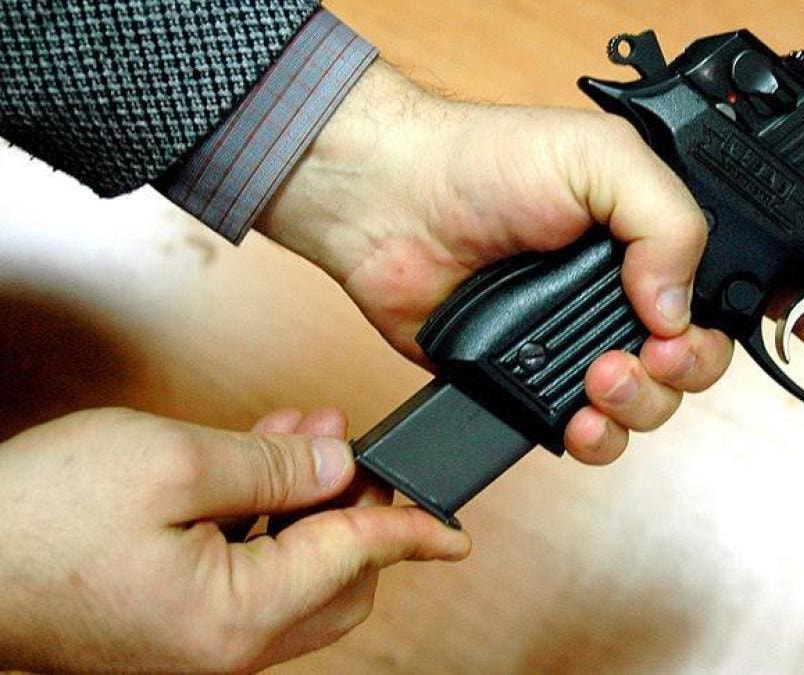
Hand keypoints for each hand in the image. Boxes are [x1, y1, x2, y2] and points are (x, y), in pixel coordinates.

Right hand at [0, 407, 468, 671]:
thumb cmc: (34, 520)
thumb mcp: (172, 464)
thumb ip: (274, 466)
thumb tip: (341, 467)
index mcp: (236, 617)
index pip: (358, 562)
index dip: (412, 530)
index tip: (454, 526)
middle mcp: (223, 648)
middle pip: (338, 581)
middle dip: (356, 507)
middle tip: (348, 445)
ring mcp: (195, 644)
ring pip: (294, 577)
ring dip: (310, 507)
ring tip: (299, 437)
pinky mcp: (170, 628)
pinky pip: (248, 579)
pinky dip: (265, 525)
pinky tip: (254, 469)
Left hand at [258, 61, 803, 463]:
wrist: (390, 208)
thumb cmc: (487, 163)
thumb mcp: (602, 161)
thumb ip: (668, 223)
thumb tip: (679, 309)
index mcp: (660, 236)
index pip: (753, 282)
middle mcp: (632, 292)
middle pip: (708, 359)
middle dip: (693, 368)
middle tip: (653, 350)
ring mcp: (586, 340)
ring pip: (658, 403)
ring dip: (643, 403)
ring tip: (601, 377)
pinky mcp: (541, 386)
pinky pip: (598, 434)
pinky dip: (600, 438)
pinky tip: (579, 422)